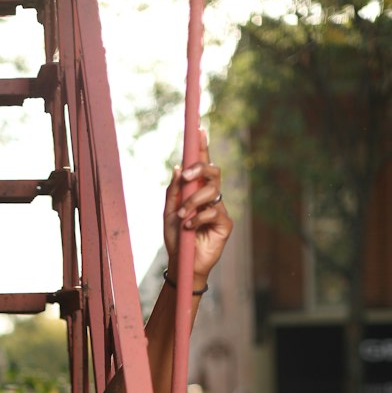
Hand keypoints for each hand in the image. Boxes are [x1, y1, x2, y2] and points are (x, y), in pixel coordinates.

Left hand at [163, 128, 232, 286]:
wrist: (181, 263)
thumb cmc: (176, 238)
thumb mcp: (168, 213)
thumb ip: (174, 191)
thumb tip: (178, 166)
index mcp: (196, 191)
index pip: (201, 165)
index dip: (202, 146)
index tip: (198, 129)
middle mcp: (210, 196)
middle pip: (213, 171)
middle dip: (200, 169)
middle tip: (186, 177)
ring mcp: (219, 209)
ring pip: (213, 191)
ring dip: (194, 202)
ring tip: (182, 217)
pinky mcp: (225, 224)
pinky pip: (214, 211)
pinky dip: (198, 218)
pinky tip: (189, 227)